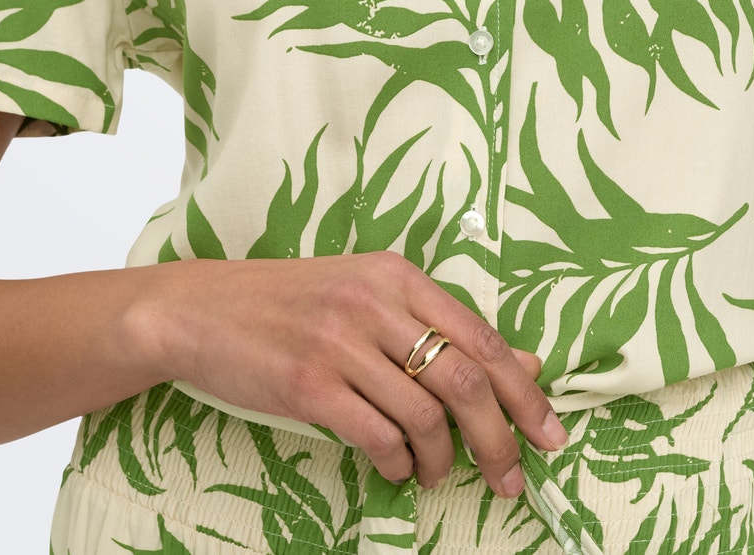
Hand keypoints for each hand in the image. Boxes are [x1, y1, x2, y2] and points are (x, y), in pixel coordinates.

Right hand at [147, 249, 570, 496]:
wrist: (201, 310)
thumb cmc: (291, 304)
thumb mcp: (368, 298)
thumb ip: (439, 328)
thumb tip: (522, 364)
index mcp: (396, 275)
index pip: (481, 338)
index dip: (524, 393)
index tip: (551, 433)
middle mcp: (374, 302)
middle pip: (465, 380)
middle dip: (499, 439)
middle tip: (511, 478)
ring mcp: (340, 342)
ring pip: (424, 416)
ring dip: (442, 460)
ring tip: (436, 475)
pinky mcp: (309, 385)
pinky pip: (378, 436)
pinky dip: (398, 464)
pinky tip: (395, 469)